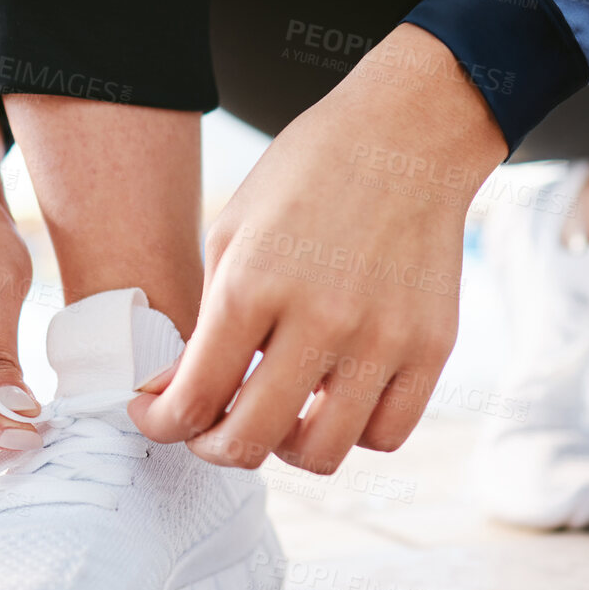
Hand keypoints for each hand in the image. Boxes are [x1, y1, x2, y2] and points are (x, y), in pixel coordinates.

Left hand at [130, 24, 506, 472]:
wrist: (408, 135)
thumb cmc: (309, 175)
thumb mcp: (232, 232)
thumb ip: (205, 322)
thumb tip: (176, 396)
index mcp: (254, 285)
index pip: (193, 400)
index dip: (160, 424)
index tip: (156, 416)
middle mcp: (320, 319)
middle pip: (251, 441)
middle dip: (214, 447)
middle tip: (210, 428)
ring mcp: (383, 339)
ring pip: (323, 455)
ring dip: (286, 449)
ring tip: (278, 415)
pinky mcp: (432, 347)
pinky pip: (385, 434)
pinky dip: (353, 432)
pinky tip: (334, 400)